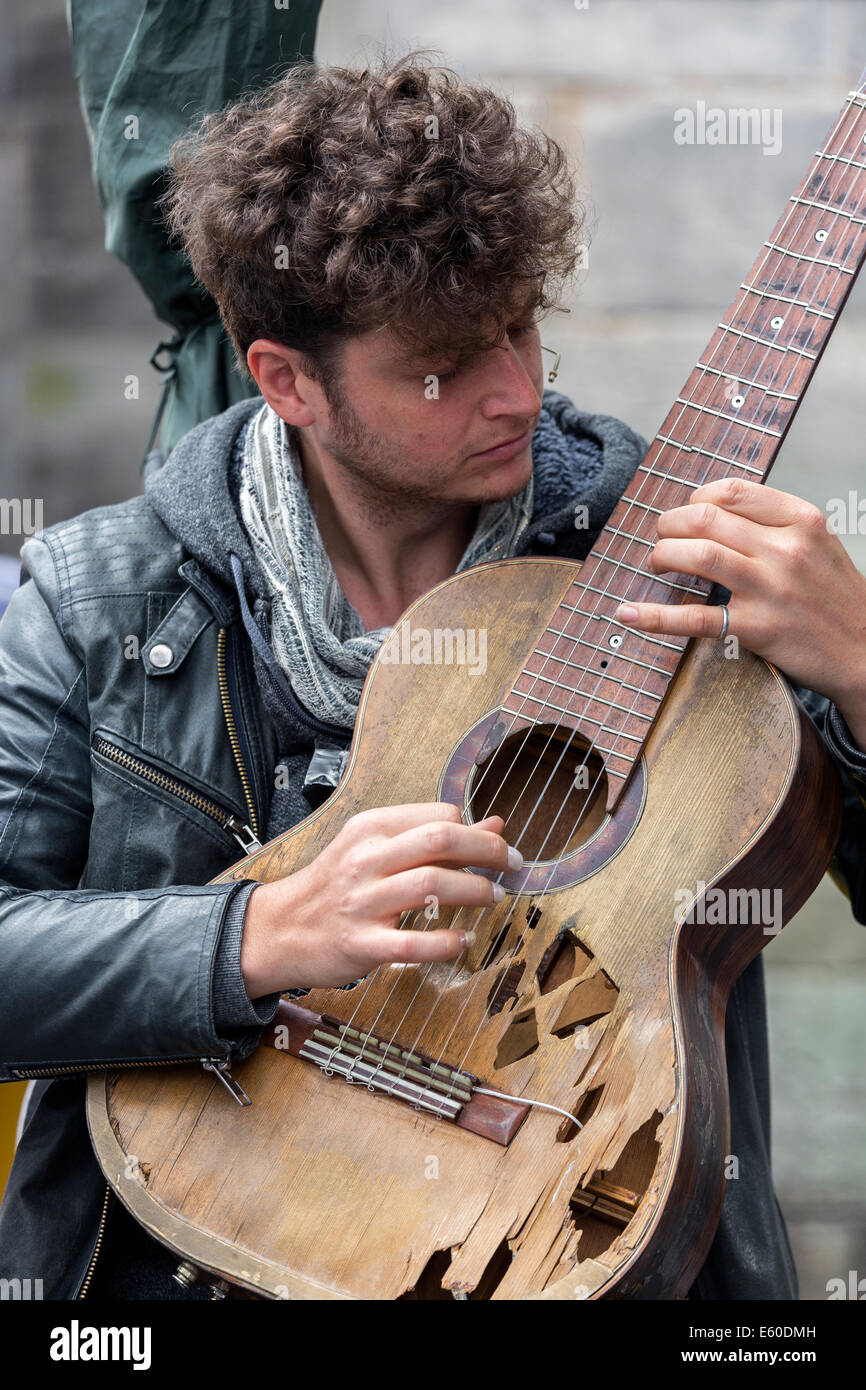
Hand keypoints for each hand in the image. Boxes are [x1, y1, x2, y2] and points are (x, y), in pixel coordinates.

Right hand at [240, 802, 519, 996]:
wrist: (280, 929)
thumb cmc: (336, 886)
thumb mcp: (376, 849)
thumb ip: (433, 837)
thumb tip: (494, 825)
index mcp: (370, 829)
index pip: (438, 816)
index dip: (474, 830)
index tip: (494, 847)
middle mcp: (366, 860)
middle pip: (440, 841)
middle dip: (486, 851)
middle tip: (512, 864)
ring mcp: (363, 902)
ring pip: (431, 886)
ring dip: (475, 891)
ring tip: (494, 898)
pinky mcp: (361, 944)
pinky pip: (413, 943)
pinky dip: (445, 942)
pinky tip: (462, 940)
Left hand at [614, 476, 865, 747]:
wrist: (865, 651)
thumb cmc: (837, 599)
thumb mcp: (819, 544)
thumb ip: (775, 523)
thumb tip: (715, 510)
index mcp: (802, 521)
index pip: (733, 491)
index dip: (697, 498)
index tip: (689, 510)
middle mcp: (785, 550)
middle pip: (707, 518)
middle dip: (670, 524)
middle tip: (663, 537)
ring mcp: (769, 589)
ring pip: (697, 554)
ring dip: (663, 555)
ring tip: (657, 563)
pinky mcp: (755, 628)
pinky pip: (694, 618)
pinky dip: (655, 616)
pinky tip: (629, 613)